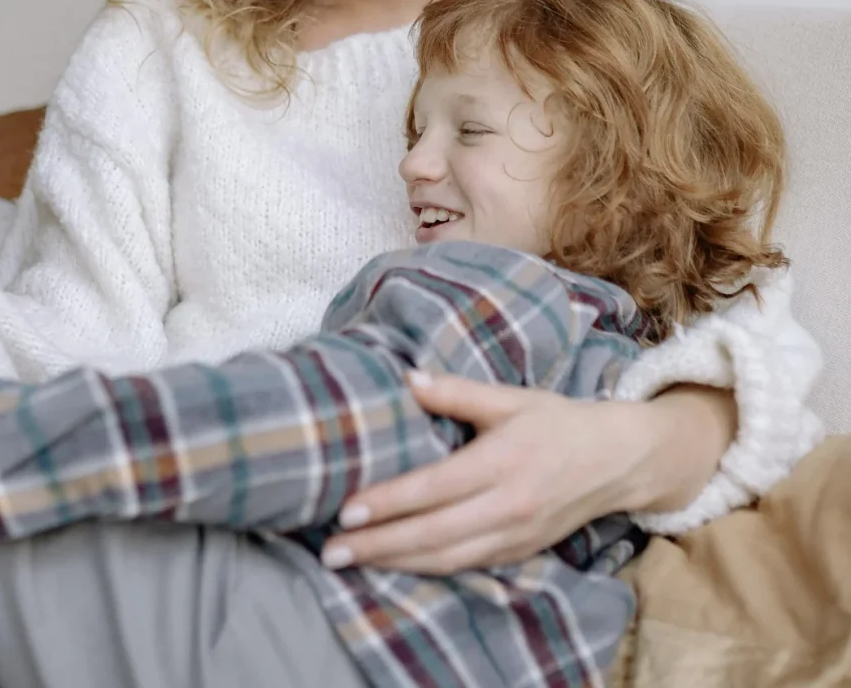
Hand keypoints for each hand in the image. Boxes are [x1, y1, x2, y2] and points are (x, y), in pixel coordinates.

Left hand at [323, 374, 654, 574]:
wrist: (617, 460)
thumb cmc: (557, 422)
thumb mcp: (510, 397)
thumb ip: (457, 392)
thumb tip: (408, 379)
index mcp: (503, 462)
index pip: (434, 488)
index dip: (389, 502)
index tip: (347, 508)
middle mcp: (508, 506)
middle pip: (433, 533)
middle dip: (378, 544)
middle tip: (332, 549)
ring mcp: (515, 535)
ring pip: (446, 559)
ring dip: (395, 563)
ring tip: (351, 561)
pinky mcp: (520, 552)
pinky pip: (466, 567)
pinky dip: (427, 570)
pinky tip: (395, 567)